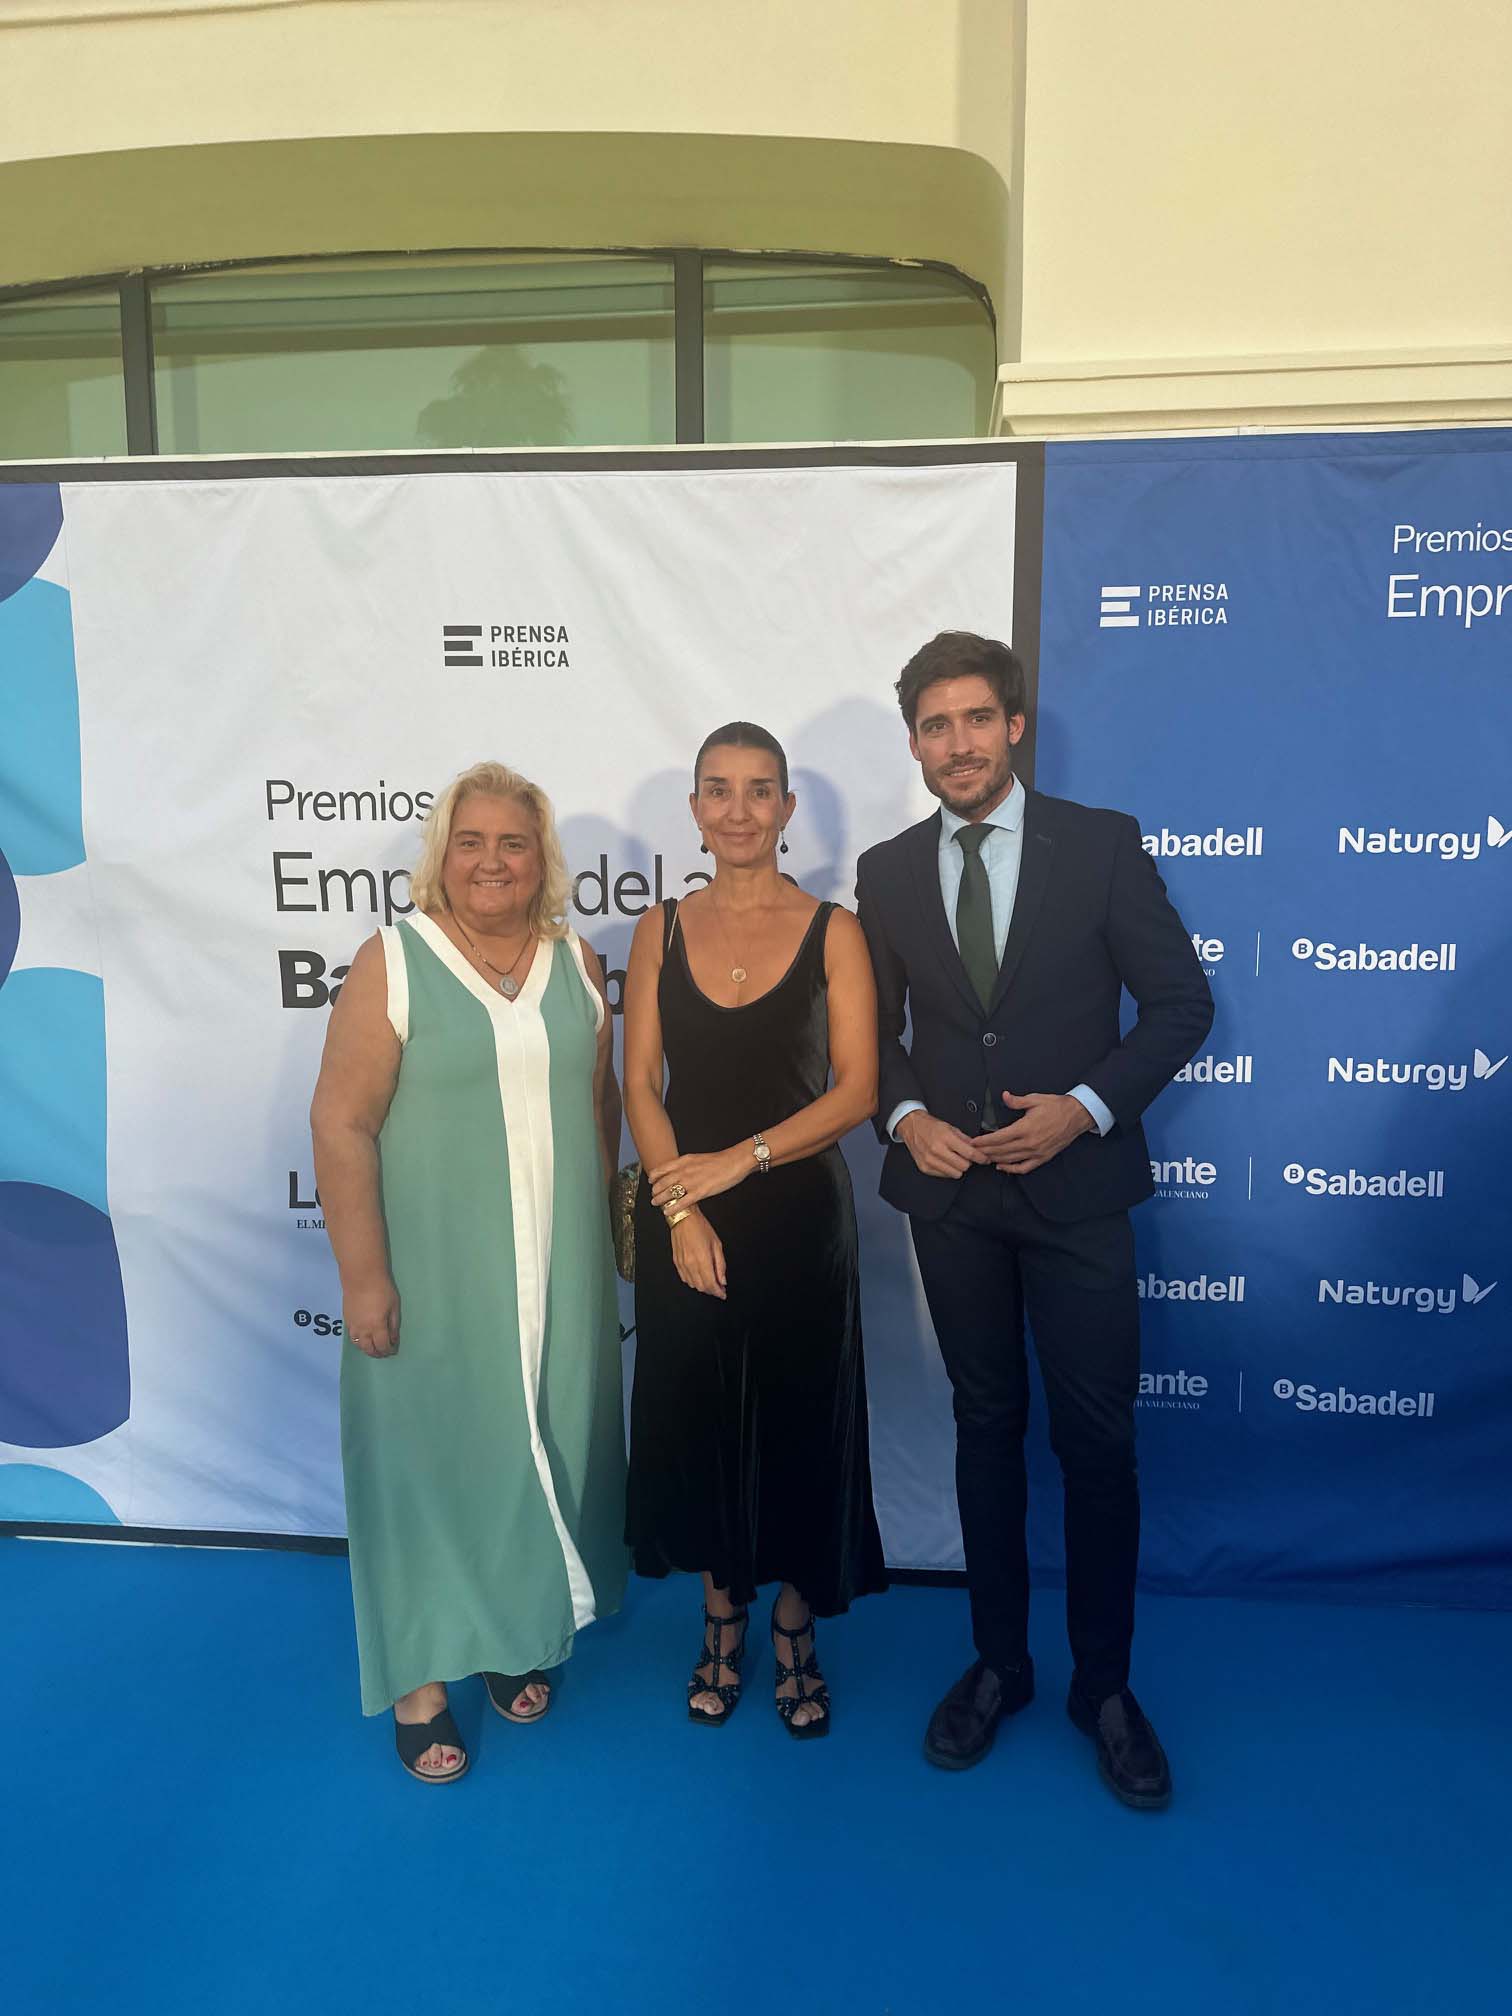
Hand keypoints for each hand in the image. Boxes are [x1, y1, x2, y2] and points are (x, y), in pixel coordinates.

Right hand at [343, 1276, 400, 1356]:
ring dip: (367, 1349)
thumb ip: (394, 1325)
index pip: (383, 1346)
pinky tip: (365, 1338)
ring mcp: (353, 1326)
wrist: (361, 1276)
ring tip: (375, 1347)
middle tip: (385, 1352)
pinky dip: (360, 1342)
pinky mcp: (347, 1320)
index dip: (389, 1350)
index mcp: (377, 1327)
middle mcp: (363, 1330)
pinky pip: (352, 1337)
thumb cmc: (382, 1289)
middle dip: (378, 1353)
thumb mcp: (394, 1307)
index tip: (394, 1349)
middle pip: (369, 1349)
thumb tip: (393, 1339)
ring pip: (359, 1345)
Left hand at [648, 1145, 749, 1211]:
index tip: (650, 1181)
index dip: (654, 1176)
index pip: (662, 1169)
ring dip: (660, 1199)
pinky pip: (682, 1202)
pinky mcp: (700, 1192)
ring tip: (656, 1203)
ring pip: (669, 1192)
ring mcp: (691, 1182)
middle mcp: (685, 1171)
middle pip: (663, 1182)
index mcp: (684, 1161)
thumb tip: (679, 1171)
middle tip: (653, 1195)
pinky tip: (668, 1212)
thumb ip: (687, 1165)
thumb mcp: (698, 1158)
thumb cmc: (719, 1161)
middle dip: (655, 1190)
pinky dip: (673, 1208)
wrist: (733, 1162)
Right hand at [669, 1208, 726, 1299]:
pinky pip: (685, 1279)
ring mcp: (682, 1264)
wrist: (683, 1218)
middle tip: (719, 1288)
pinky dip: (693, 1282)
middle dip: (712, 1291)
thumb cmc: (701, 1228)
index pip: (711, 1284)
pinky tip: (699, 1278)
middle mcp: (691, 1264)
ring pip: (693, 1285)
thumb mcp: (717, 1244)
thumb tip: (722, 1280)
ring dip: (703, 1287)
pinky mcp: (676, 1263)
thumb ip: (720, 1265)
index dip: (718, 1292)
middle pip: (702, 1287)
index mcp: (703, 1259)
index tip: (723, 1293)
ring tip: (710, 1283)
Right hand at [896, 1111, 989, 1178]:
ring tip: (954, 1159)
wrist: (911, 1127)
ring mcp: (930, 1160)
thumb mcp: (951, 1127)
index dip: (981, 1158)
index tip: (985, 1159)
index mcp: (946, 1137)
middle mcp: (937, 1150)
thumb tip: (978, 1149)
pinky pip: (944, 1175)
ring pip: (955, 1174)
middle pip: (964, 1166)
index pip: (969, 1154)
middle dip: (968, 1162)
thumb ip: (965, 1139)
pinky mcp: (925, 1168)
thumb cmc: (931, 1126)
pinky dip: (948, 1170)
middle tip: (965, 1156)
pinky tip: (944, 1161)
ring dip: (958, 1167)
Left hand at [977, 1093, 1095, 1175]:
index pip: (999, 1137)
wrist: (1076, 1116)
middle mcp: (1030, 1142)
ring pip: (1010, 1160)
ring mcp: (1036, 1152)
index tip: (973, 1142)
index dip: (984, 1141)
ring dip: (995, 1159)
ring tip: (983, 1158)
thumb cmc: (1056, 1106)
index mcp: (1025, 1128)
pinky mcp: (1043, 1158)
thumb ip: (1017, 1101)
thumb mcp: (1035, 1099)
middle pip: (1001, 1150)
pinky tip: (1002, 1167)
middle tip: (973, 1152)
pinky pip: (1024, 1167)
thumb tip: (1004, 1096)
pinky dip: (1012, 1169)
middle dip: (985, 1151)